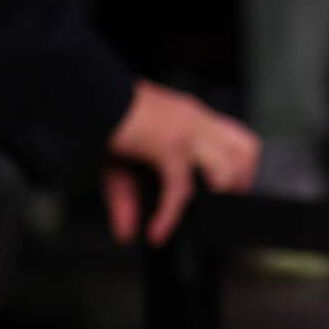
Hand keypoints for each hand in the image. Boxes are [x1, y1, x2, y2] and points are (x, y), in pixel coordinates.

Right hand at [104, 79, 261, 244]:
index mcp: (191, 115)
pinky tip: (156, 231)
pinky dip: (169, 215)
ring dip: (217, 196)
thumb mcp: (119, 165)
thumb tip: (126, 235)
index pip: (237, 137)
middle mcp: (194, 119)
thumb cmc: (100, 119)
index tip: (231, 190)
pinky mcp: (168, 146)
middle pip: (247, 149)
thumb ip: (127, 201)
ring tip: (200, 214)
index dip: (241, 166)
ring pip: (226, 169)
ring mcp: (185, 132)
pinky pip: (180, 189)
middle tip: (221, 203)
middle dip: (242, 181)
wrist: (81, 93)